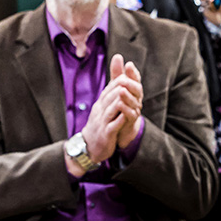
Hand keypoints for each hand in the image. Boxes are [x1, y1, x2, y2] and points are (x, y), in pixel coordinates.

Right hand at [77, 54, 142, 168]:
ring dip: (120, 101)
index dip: (118, 81)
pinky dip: (119, 120)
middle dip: (120, 88)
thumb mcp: (103, 110)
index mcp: (100, 105)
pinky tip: (126, 115)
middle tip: (130, 81)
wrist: (89, 146)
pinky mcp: (106, 134)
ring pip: (110, 109)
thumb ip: (110, 98)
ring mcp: (102, 122)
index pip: (108, 90)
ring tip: (128, 93)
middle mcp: (100, 111)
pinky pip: (113, 126)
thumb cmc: (99, 126)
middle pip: (109, 97)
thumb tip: (118, 85)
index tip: (128, 75)